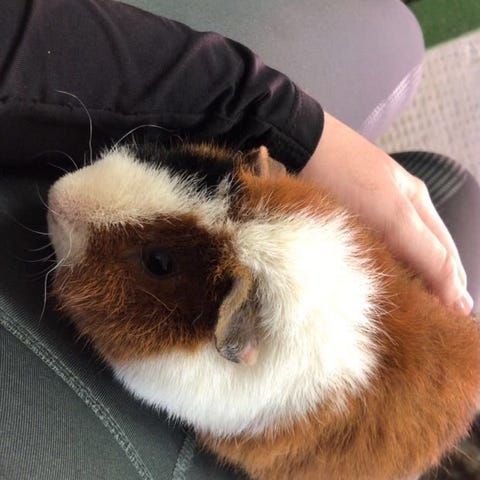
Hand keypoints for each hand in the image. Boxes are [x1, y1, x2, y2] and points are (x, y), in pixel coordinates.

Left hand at [300, 112, 472, 313]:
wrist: (303, 145)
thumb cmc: (347, 175)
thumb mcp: (393, 215)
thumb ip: (426, 252)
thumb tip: (458, 294)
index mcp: (418, 206)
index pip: (445, 256)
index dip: (451, 288)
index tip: (452, 320)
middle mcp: (400, 210)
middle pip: (424, 254)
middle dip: (431, 285)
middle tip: (429, 321)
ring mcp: (373, 211)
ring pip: (398, 253)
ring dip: (405, 278)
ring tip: (405, 309)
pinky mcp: (349, 215)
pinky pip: (373, 247)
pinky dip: (380, 266)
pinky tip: (373, 281)